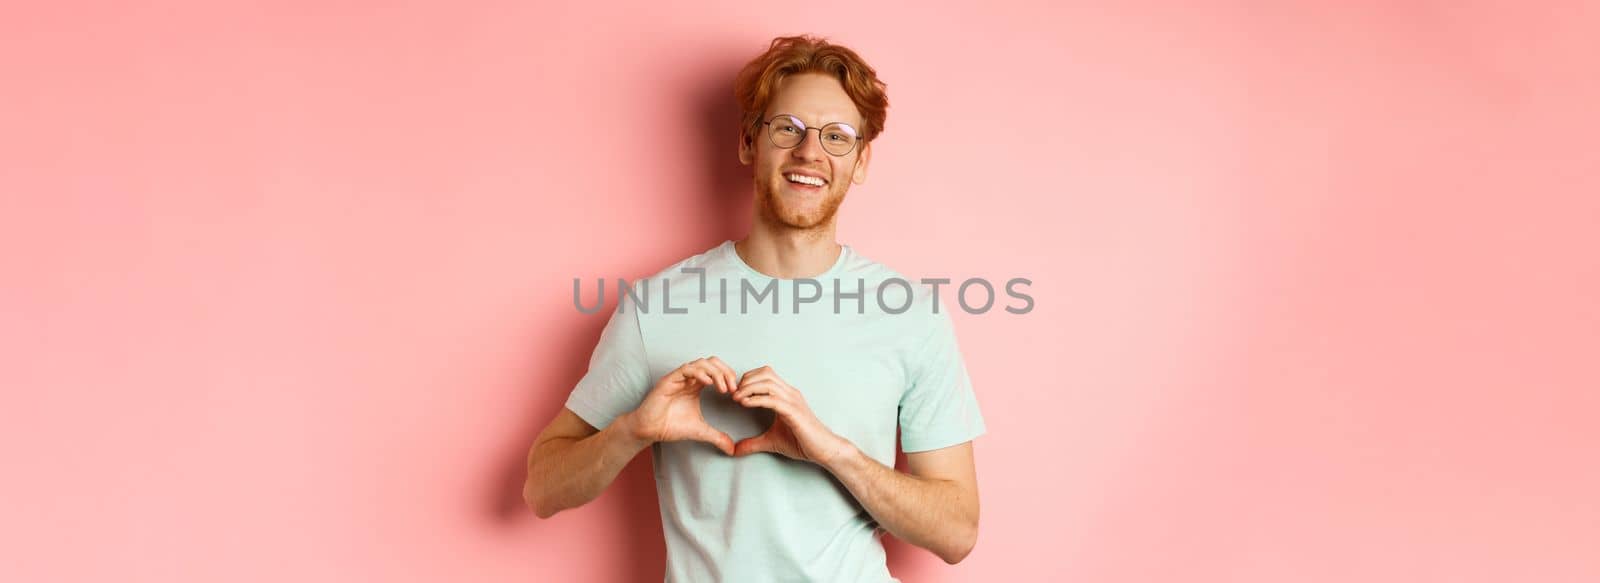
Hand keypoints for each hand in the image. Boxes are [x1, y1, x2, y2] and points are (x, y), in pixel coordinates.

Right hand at [623, 357, 739, 454]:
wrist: (649, 430)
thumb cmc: (670, 426)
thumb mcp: (700, 431)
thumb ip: (717, 437)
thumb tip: (732, 449)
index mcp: (696, 385)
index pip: (717, 370)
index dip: (729, 377)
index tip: (736, 392)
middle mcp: (688, 378)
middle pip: (712, 362)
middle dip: (726, 372)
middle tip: (733, 388)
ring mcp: (679, 378)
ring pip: (701, 363)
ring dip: (716, 373)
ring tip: (723, 388)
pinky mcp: (669, 380)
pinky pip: (686, 369)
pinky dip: (700, 373)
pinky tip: (708, 383)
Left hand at [730, 365, 851, 464]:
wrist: (824, 449)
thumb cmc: (802, 442)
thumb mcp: (771, 441)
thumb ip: (753, 443)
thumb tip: (734, 450)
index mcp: (786, 395)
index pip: (765, 374)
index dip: (748, 379)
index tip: (736, 393)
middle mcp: (790, 393)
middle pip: (765, 373)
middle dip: (746, 380)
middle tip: (734, 395)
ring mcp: (793, 401)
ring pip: (768, 382)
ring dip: (748, 388)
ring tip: (737, 399)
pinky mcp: (794, 412)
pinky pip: (773, 399)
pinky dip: (756, 399)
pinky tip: (745, 405)